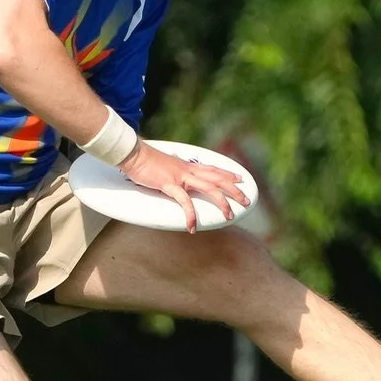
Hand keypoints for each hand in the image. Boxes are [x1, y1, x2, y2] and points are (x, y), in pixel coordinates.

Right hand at [116, 140, 251, 233]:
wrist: (134, 154)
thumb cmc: (146, 161)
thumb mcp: (166, 165)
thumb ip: (175, 171)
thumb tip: (178, 177)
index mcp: (188, 165)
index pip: (214, 169)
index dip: (229, 174)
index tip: (241, 179)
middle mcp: (189, 170)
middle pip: (218, 179)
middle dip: (234, 190)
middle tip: (246, 201)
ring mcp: (181, 176)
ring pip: (209, 188)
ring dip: (221, 203)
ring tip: (229, 216)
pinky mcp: (169, 184)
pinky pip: (184, 201)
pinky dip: (190, 214)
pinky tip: (192, 226)